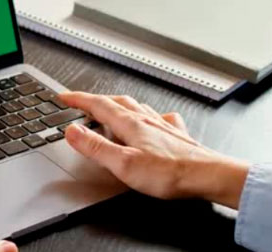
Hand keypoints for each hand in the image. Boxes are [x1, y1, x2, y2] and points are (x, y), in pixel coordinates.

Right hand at [59, 92, 249, 207]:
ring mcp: (162, 125)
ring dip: (119, 104)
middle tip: (82, 102)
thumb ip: (95, 147)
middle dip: (96, 100)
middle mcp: (146, 119)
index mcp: (130, 124)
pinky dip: (148, 115)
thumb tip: (72, 131)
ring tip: (110, 107)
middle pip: (116, 102)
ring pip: (136, 107)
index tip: (64, 97)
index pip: (98, 105)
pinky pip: (159, 117)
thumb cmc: (169, 173)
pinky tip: (152, 119)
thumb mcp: (123, 164)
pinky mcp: (176, 135)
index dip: (78, 100)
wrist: (207, 175)